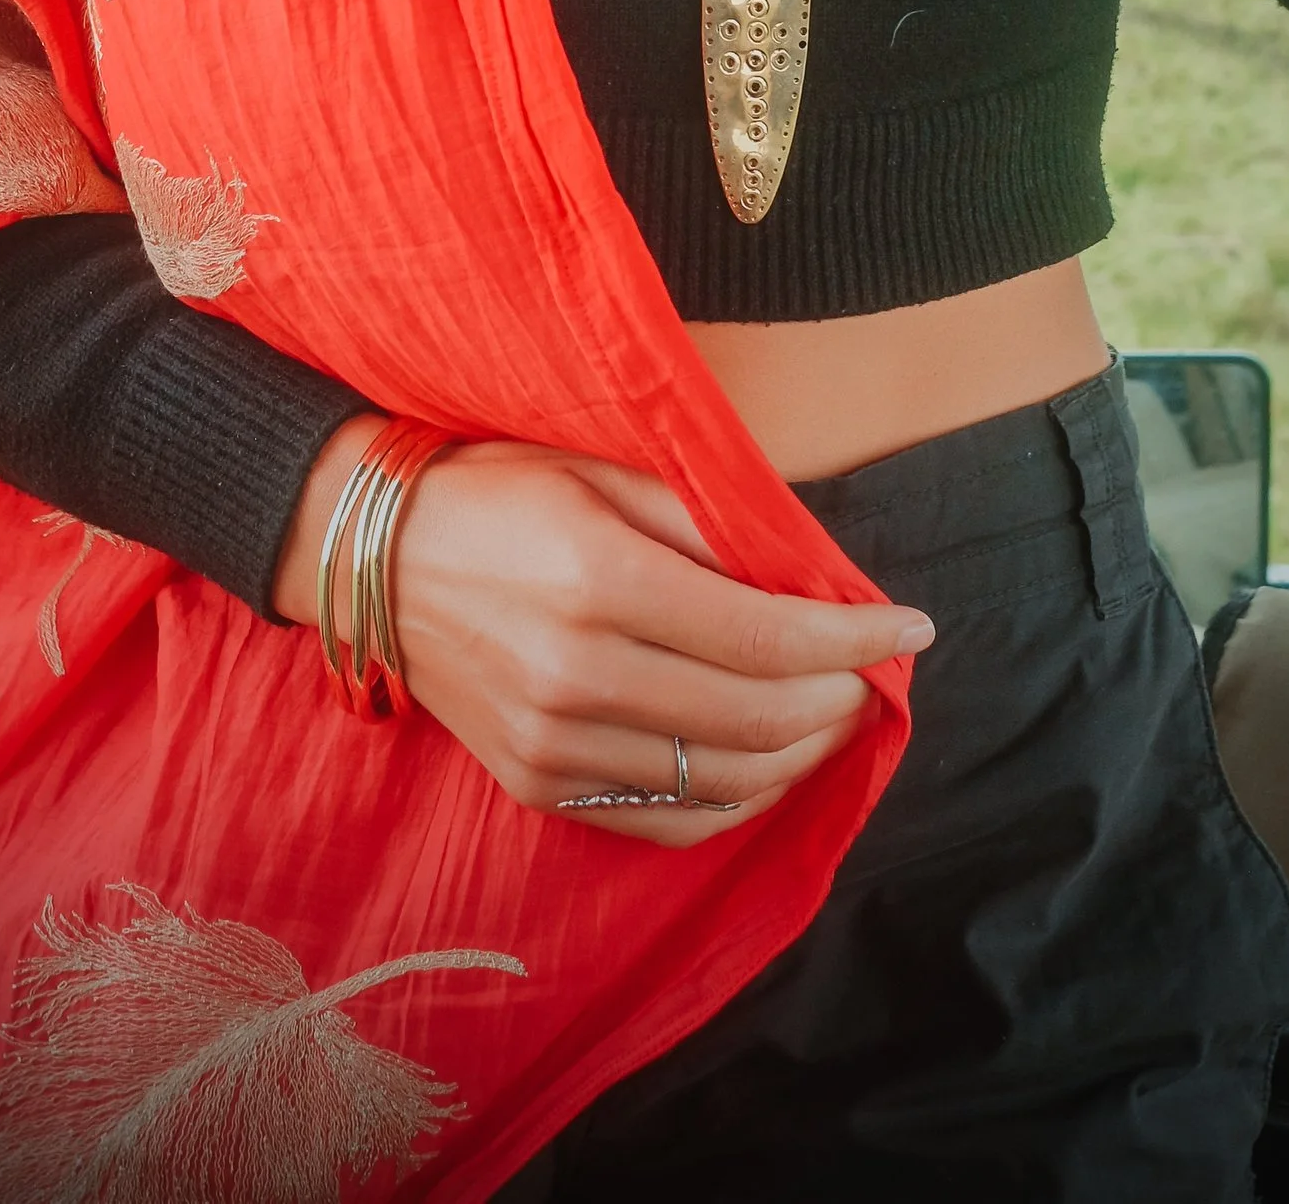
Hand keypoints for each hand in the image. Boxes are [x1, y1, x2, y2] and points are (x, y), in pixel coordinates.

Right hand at [272, 420, 930, 847]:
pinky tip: (768, 762)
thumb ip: (710, 523)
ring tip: (832, 712)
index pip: (767, 634)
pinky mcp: (537, 787)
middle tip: (874, 669)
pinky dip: (736, 801)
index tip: (913, 627)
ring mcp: (553, 747)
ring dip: (802, 754)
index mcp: (600, 582)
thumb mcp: (605, 468)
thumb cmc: (501, 488)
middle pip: (758, 717)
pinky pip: (665, 821)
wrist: (375, 556)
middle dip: (840, 696)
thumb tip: (816, 575)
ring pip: (722, 782)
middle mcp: (578, 677)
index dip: (854, 636)